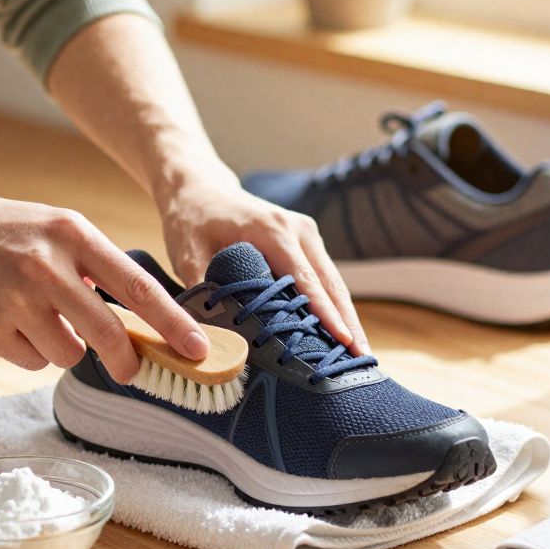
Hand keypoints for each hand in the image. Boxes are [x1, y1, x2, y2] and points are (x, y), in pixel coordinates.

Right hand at [0, 194, 208, 382]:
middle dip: (126, 360)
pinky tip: (5, 322)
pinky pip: (31, 361)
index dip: (173, 324)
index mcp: (71, 233)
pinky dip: (27, 351)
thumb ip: (90, 262)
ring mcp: (16, 299)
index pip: (137, 287)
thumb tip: (134, 313)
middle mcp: (47, 265)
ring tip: (34, 317)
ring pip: (68, 353)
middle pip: (109, 334)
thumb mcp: (48, 226)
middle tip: (131, 370)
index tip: (198, 348)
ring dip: (62, 347)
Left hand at [156, 181, 370, 355]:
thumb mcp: (186, 252)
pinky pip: (324, 278)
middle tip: (362, 359)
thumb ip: (199, 288)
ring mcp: (305, 234)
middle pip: (331, 283)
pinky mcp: (305, 242)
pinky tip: (340, 334)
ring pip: (333, 282)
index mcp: (273, 230)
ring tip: (359, 354)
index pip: (305, 279)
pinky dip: (333, 305)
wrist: (201, 188)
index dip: (325, 313)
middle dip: (349, 322)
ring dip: (347, 317)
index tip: (344, 340)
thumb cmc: (192, 219)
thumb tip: (210, 331)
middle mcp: (298, 230)